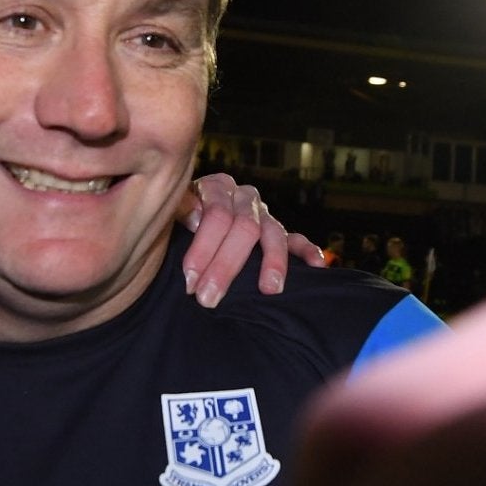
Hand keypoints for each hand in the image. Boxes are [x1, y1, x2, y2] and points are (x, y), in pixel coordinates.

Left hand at [182, 171, 325, 305]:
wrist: (182, 227)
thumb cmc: (174, 224)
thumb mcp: (169, 212)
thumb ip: (179, 209)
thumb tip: (193, 216)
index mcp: (216, 187)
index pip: (216, 214)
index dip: (203, 248)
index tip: (190, 281)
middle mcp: (243, 197)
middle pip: (244, 227)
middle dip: (226, 265)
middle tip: (209, 298)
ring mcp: (264, 214)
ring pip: (273, 233)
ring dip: (272, 262)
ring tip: (269, 289)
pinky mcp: (279, 233)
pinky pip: (297, 240)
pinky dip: (308, 251)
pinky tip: (317, 266)